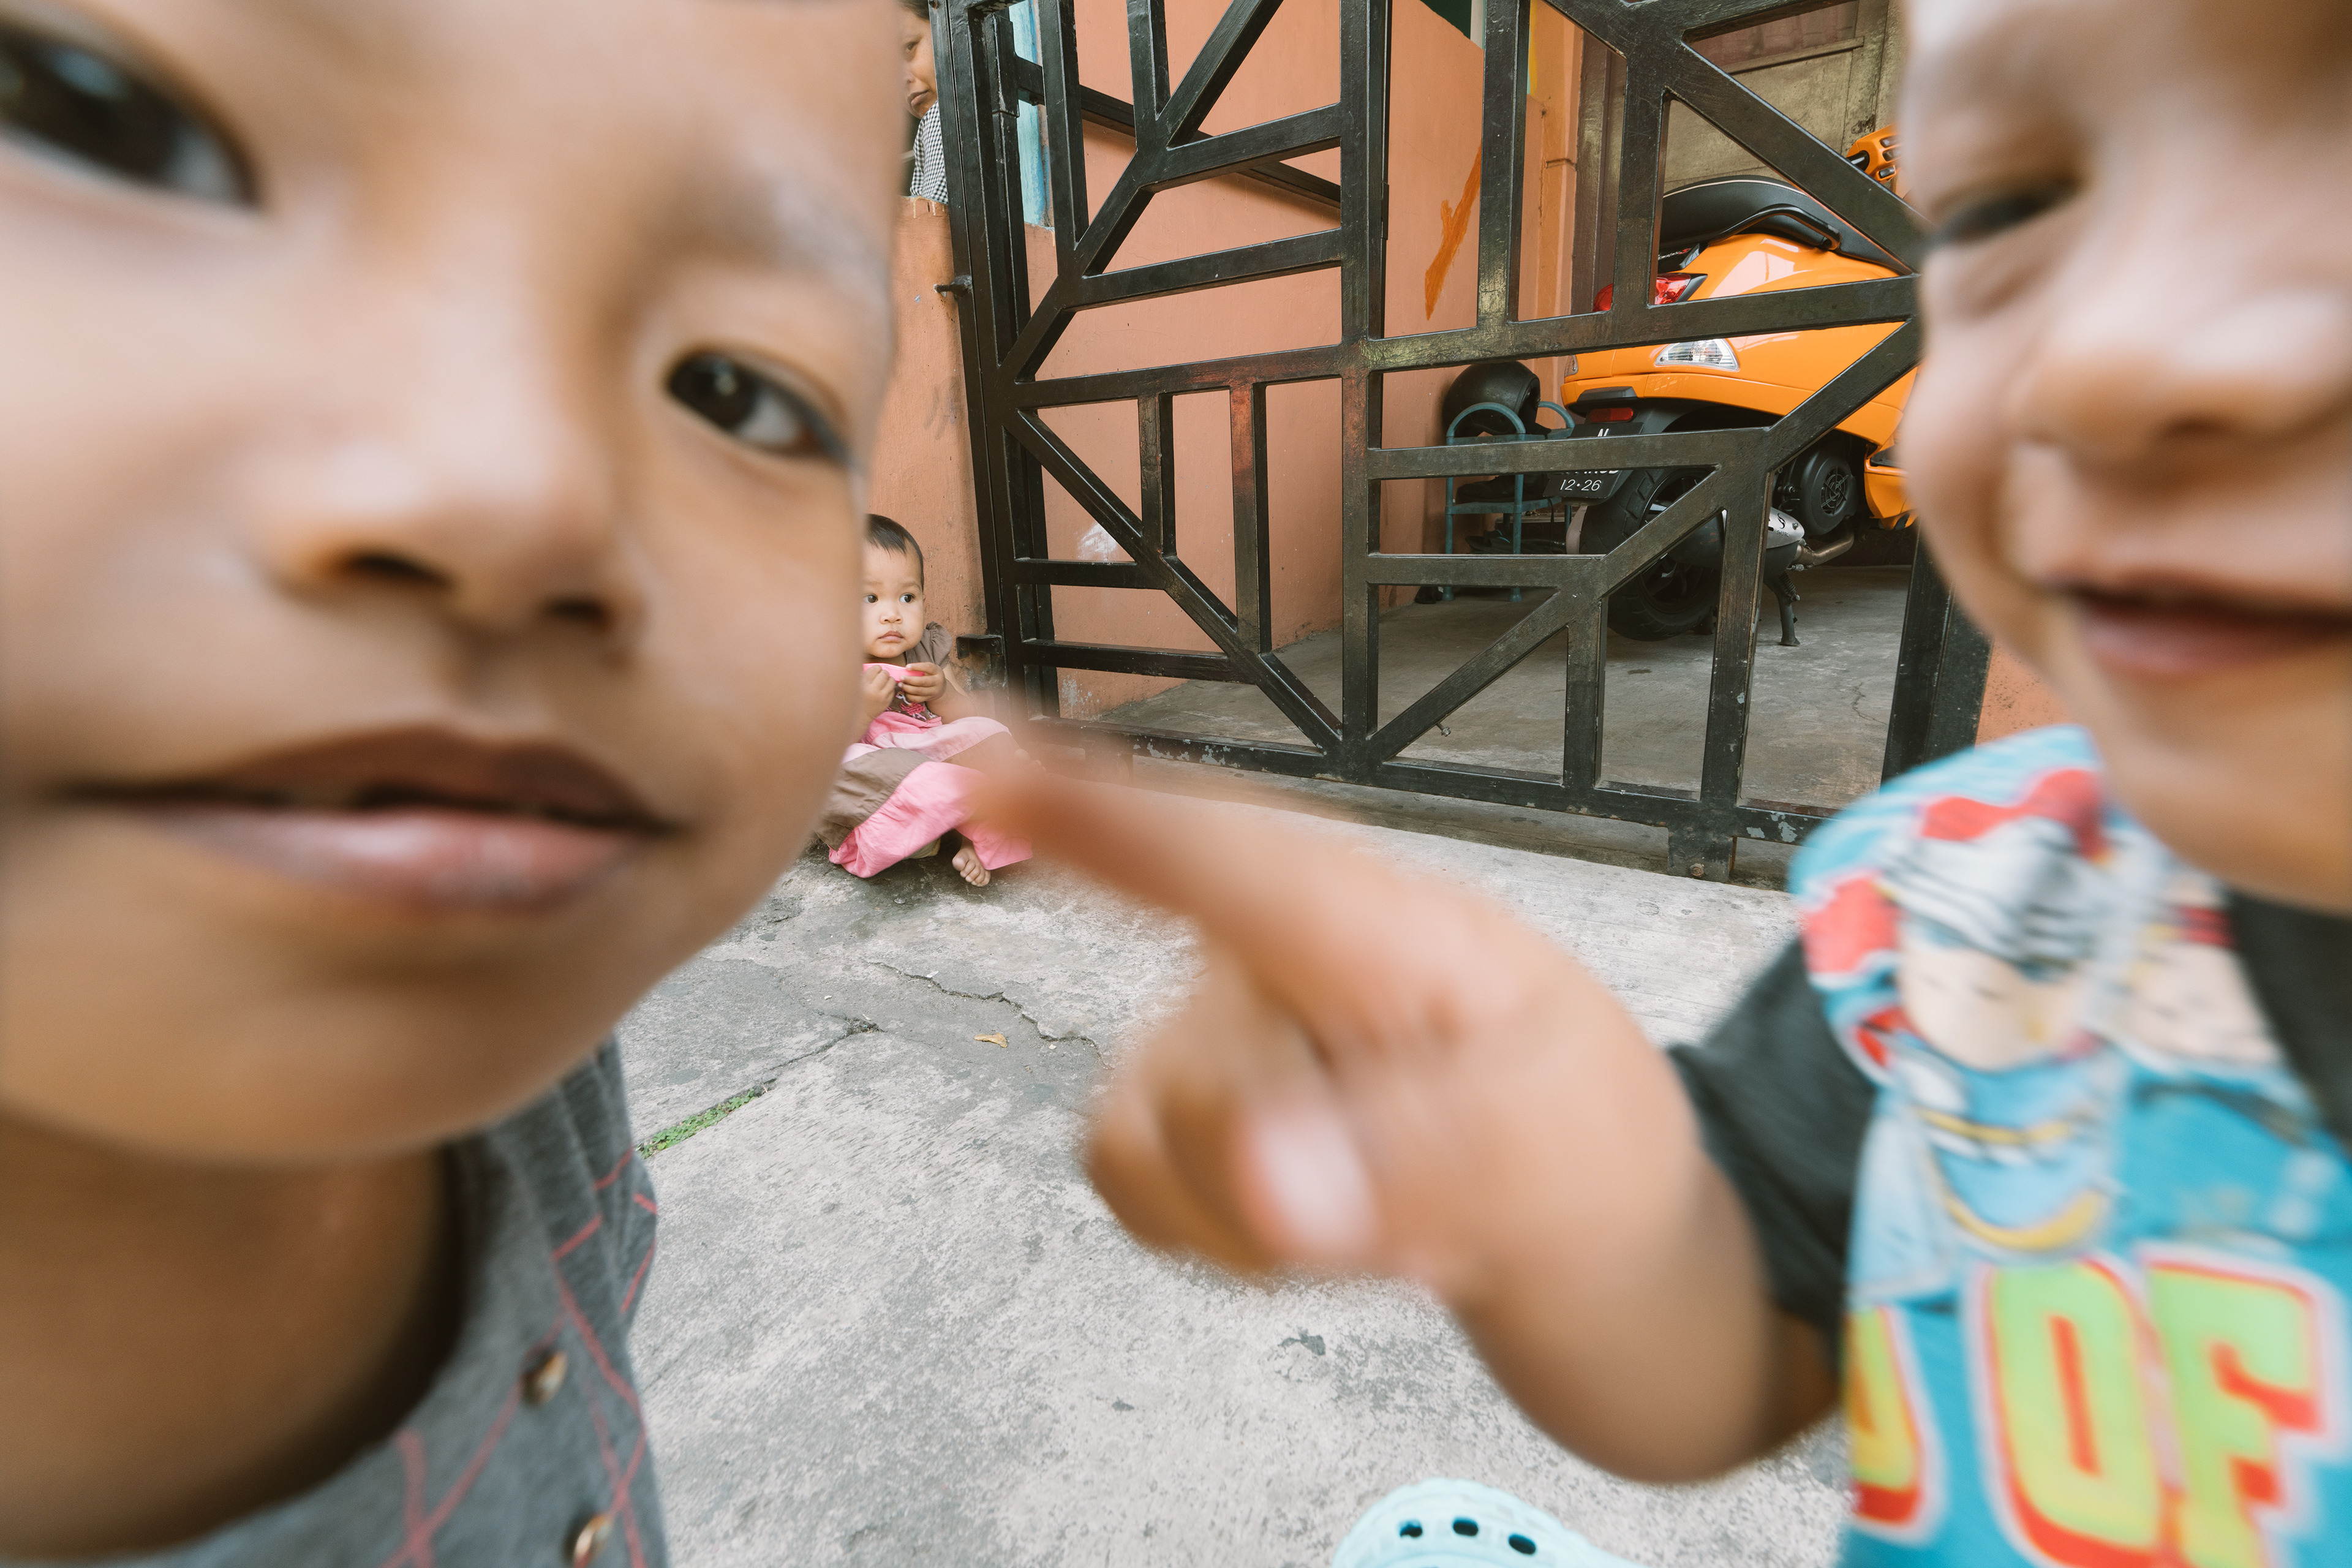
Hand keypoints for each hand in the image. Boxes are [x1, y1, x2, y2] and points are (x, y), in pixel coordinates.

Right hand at [859, 665, 897, 721]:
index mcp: (864, 684)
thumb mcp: (855, 685)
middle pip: (885, 673)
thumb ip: (863, 675)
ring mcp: (882, 697)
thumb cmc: (856, 698)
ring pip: (892, 680)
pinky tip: (885, 689)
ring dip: (888, 679)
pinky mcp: (888, 702)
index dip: (876, 669)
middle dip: (883, 673)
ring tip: (883, 682)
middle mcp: (874, 690)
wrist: (860, 715)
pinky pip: (893, 689)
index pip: (875, 669)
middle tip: (880, 676)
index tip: (874, 671)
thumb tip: (873, 667)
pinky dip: (890, 687)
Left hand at [898, 662, 946, 704]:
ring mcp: (933, 691)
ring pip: (919, 691)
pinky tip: (905, 691)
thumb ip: (920, 668)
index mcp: (937, 671)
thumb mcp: (929, 669)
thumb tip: (904, 670)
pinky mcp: (929, 698)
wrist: (941, 688)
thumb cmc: (931, 675)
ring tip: (900, 684)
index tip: (907, 667)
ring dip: (908, 688)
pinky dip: (909, 696)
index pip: (928, 667)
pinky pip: (918, 699)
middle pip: (923, 681)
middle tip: (901, 678)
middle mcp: (937, 682)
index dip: (917, 667)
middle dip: (910, 680)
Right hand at [991, 773, 1827, 1477]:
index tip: (978, 746)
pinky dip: (1219, 1234)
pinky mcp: (1168, 1100)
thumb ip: (1415, 1159)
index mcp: (1368, 917)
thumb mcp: (1546, 1145)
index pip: (1213, 854)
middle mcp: (1260, 948)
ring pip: (1143, 1149)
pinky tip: (1310, 1206)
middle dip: (1289, 1179)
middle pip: (1187, 1083)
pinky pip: (1131, 1192)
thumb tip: (1259, 1185)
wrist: (1566, 1195)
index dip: (1088, 804)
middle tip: (1426, 1205)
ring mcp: (1204, 1024)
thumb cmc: (1567, 1128)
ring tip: (1375, 1195)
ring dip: (1256, 1217)